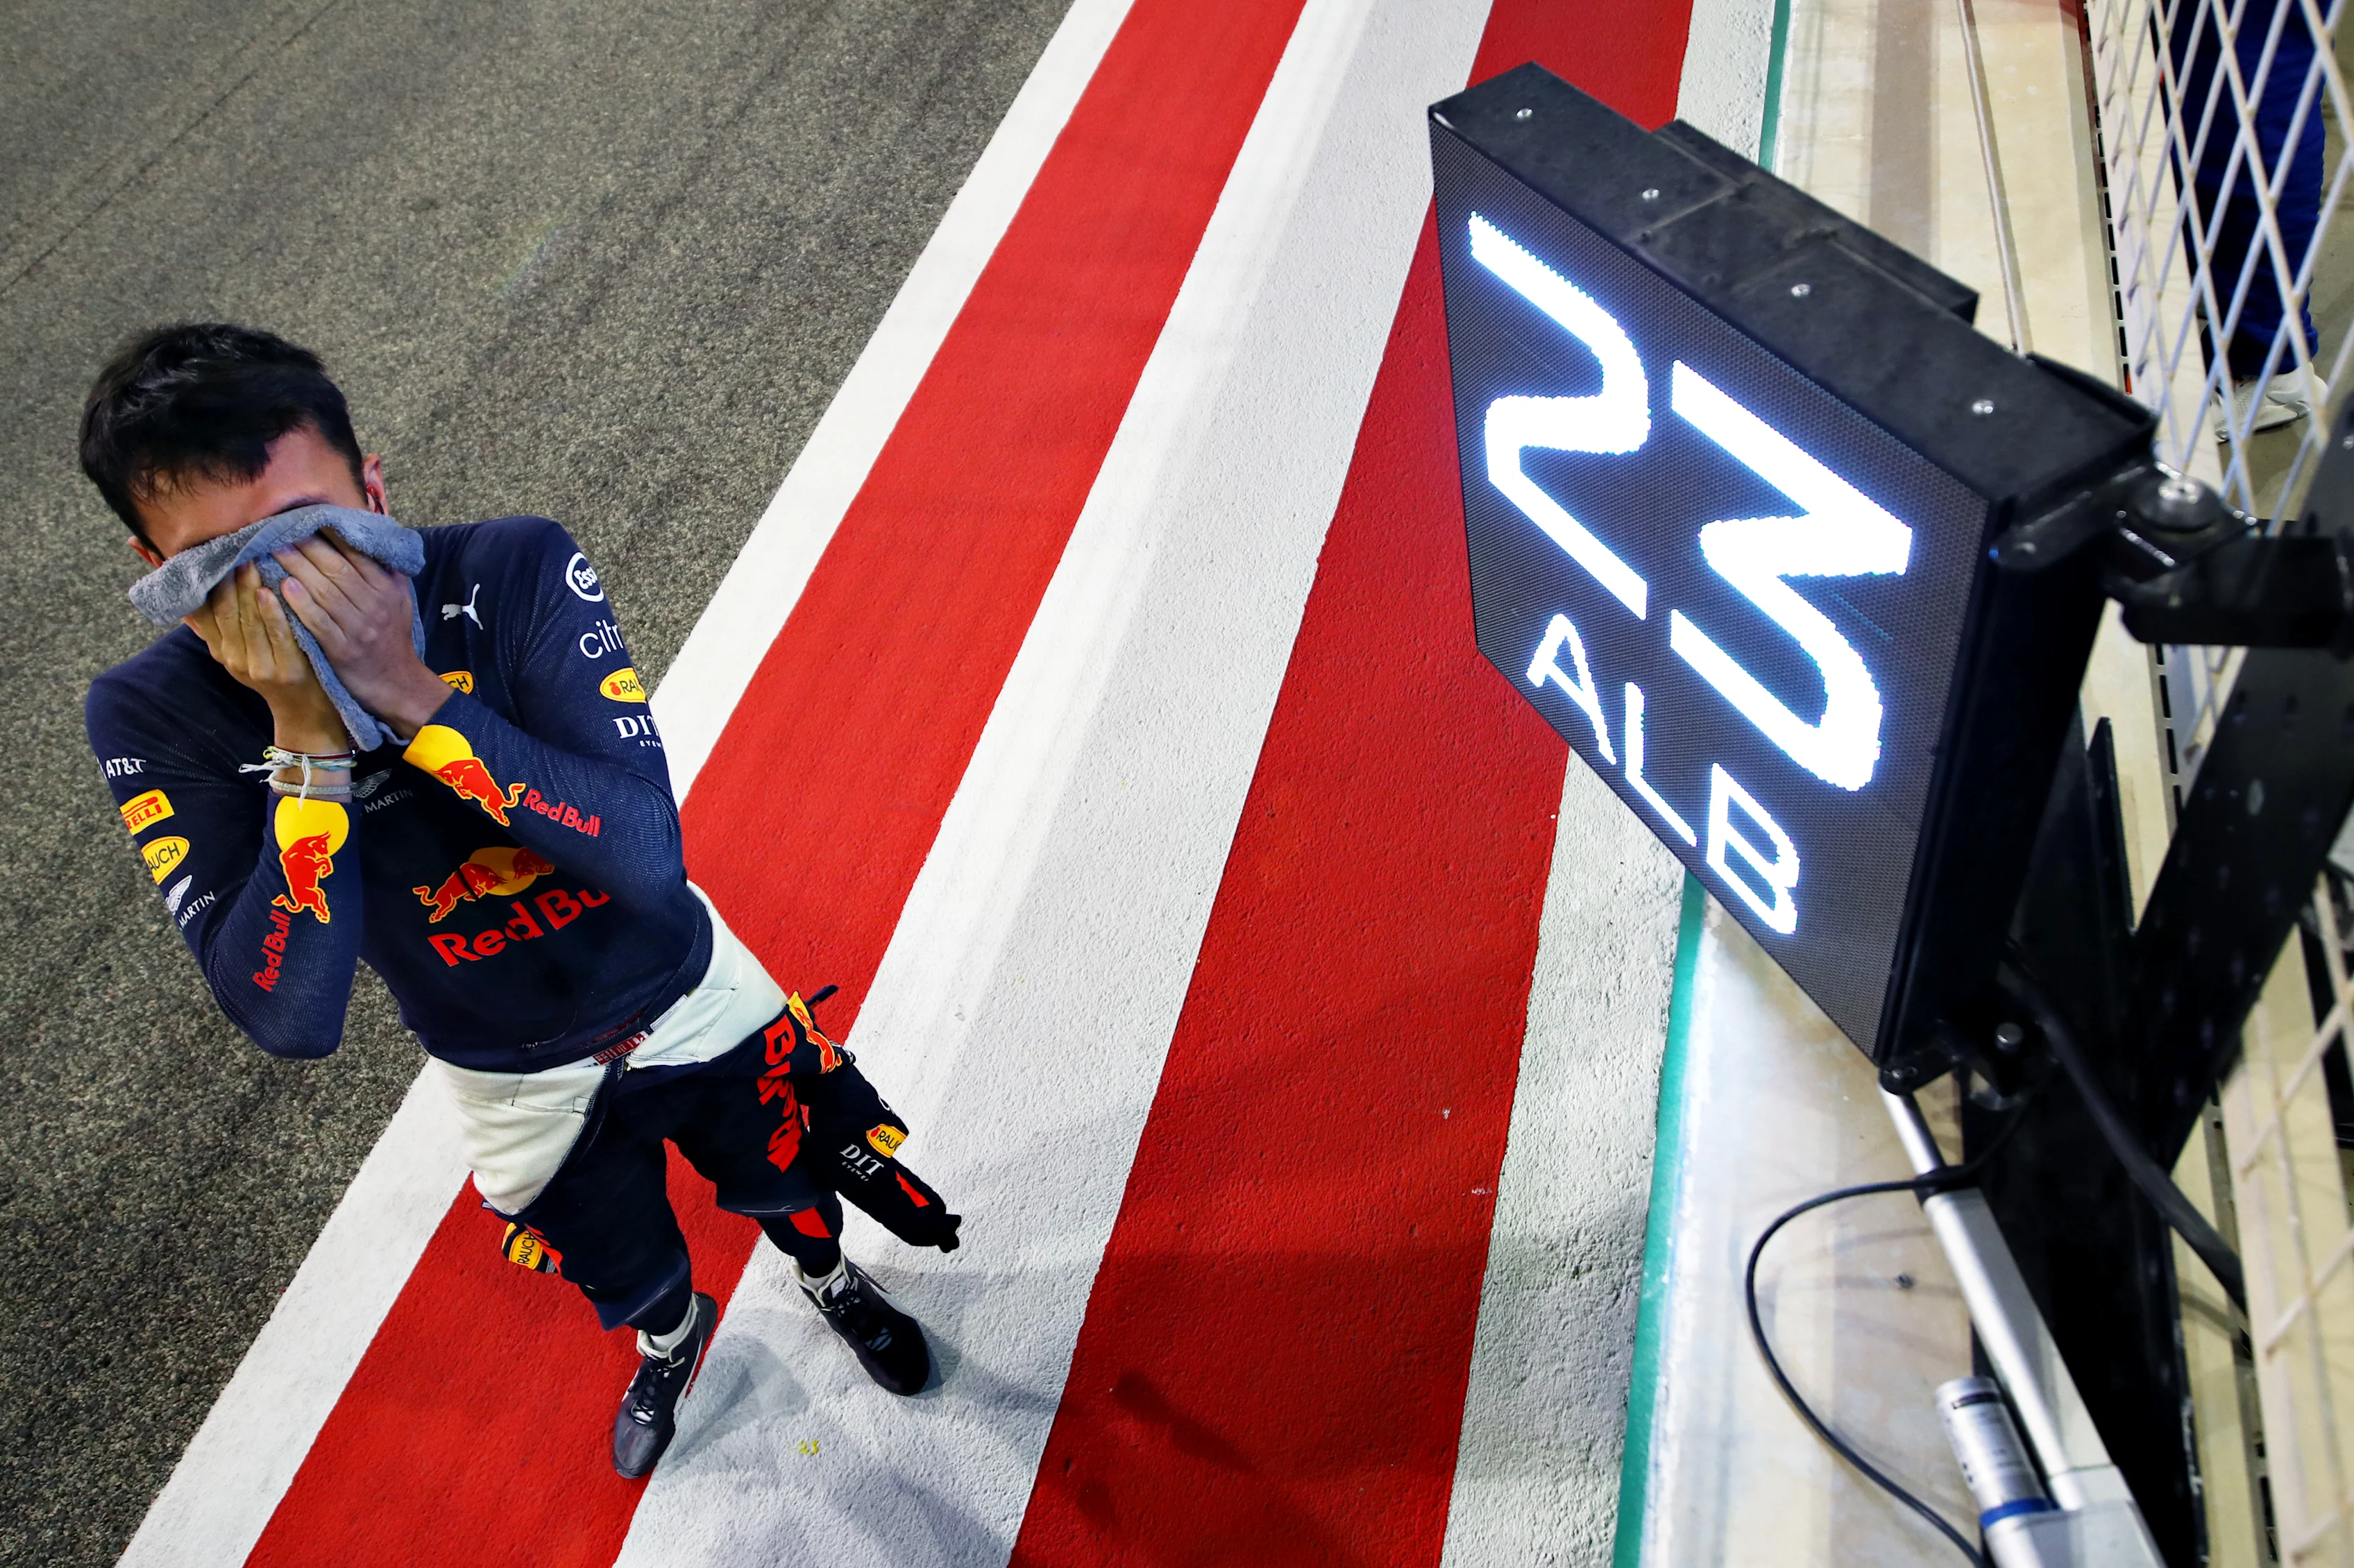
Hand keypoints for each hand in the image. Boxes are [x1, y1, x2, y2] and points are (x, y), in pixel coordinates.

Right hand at [185, 563, 344, 752]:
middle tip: (232, 549)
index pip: (204, 612)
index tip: (206, 555)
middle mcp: (234, 659)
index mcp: (221, 650)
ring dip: (247, 590)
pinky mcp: (286, 671)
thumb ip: (215, 626)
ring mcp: (259, 667)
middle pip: (225, 612)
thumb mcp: (239, 650)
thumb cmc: (275, 669)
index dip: (203, 584)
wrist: (305, 711)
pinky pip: (278, 636)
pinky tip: (271, 591)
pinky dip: (272, 613)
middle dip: (226, 580)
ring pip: (248, 622)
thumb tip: (184, 596)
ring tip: (249, 561)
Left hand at [275, 535, 451, 739]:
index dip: (330, 535)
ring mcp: (360, 628)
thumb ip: (387, 572)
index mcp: (388, 590)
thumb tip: (371, 537)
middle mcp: (376, 606)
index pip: (357, 554)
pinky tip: (282, 588)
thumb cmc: (391, 637)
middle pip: (336, 569)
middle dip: (305, 547)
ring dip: (296, 569)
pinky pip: (320, 622)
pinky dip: (301, 604)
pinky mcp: (343, 650)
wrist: (396, 683)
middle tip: (278, 530)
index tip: (306, 519)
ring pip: (325, 592)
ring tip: (270, 551)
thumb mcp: (399, 601)